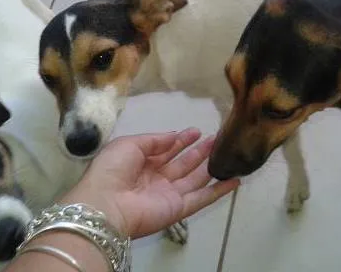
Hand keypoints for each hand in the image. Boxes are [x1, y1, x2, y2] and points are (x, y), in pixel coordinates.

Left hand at [61, 128, 239, 238]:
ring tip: (225, 149)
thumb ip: (154, 140)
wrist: (106, 203)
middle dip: (198, 150)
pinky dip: (219, 191)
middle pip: (182, 163)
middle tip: (215, 137)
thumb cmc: (113, 168)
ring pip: (194, 178)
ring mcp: (168, 194)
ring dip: (209, 165)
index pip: (165, 149)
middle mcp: (156, 178)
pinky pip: (202, 199)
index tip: (196, 130)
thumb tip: (174, 135)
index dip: (181, 140)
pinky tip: (234, 180)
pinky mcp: (178, 209)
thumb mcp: (129, 144)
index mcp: (141, 162)